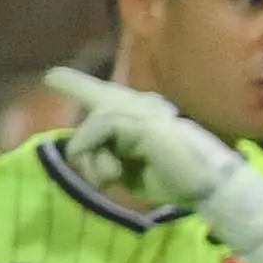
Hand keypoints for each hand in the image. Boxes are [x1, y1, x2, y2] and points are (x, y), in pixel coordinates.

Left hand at [42, 66, 262, 262]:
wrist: (210, 186)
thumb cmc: (176, 182)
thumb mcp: (131, 174)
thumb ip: (106, 161)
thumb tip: (79, 152)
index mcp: (143, 119)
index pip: (111, 101)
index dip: (84, 88)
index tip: (58, 77)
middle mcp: (143, 108)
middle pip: (102, 95)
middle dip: (75, 84)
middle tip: (52, 76)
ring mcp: (144, 111)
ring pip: (95, 122)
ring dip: (91, 156)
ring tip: (108, 179)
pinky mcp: (142, 120)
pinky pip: (101, 128)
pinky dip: (95, 152)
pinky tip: (111, 172)